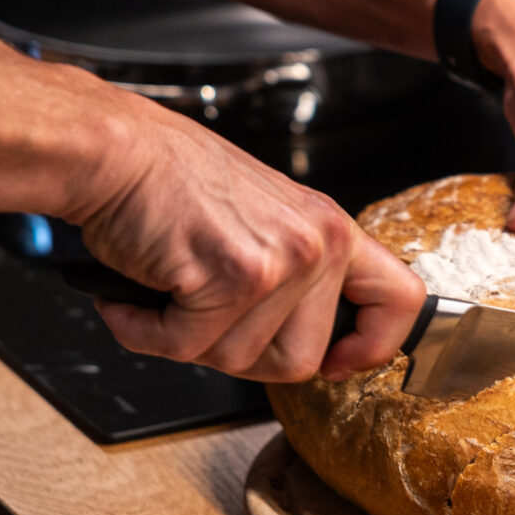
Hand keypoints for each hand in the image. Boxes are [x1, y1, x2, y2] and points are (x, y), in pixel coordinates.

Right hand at [64, 91, 424, 381]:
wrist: (114, 151)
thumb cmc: (171, 182)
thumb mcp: (266, 220)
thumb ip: (298, 276)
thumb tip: (312, 348)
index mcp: (332, 230)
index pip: (400, 300)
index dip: (374, 345)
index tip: (339, 362)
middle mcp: (318, 243)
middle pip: (300, 360)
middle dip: (240, 352)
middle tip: (201, 314)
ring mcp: (281, 261)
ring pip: (240, 360)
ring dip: (186, 338)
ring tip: (168, 289)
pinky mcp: (234, 277)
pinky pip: (186, 348)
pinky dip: (145, 332)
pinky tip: (136, 296)